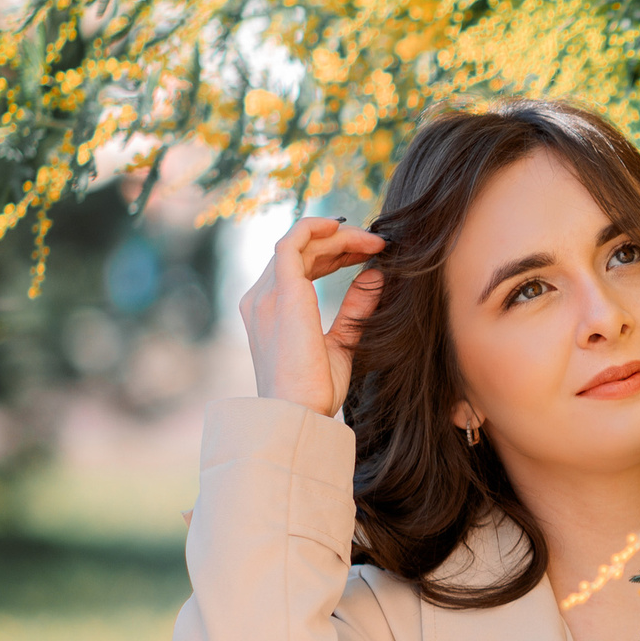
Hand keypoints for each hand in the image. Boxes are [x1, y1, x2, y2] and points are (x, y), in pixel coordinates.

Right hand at [238, 216, 386, 415]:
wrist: (299, 413)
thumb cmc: (316, 391)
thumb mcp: (341, 343)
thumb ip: (355, 310)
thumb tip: (376, 276)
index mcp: (270, 312)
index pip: (299, 268)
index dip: (334, 255)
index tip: (368, 255)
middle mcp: (261, 299)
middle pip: (300, 253)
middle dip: (340, 243)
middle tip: (378, 245)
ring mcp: (267, 294)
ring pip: (299, 243)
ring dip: (338, 236)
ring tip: (374, 241)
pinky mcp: (281, 292)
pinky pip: (293, 242)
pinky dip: (316, 227)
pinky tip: (345, 228)